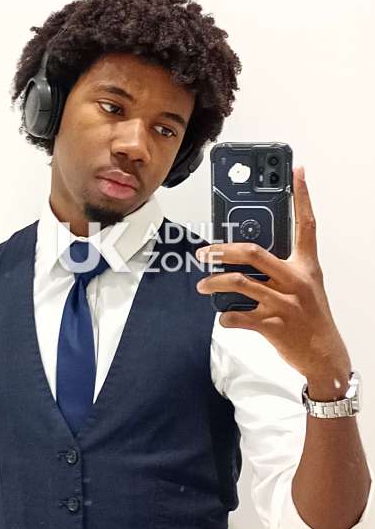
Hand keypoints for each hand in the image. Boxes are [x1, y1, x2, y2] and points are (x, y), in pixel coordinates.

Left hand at [195, 166, 350, 388]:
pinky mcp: (274, 326)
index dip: (302, 196)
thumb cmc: (312, 317)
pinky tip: (223, 316)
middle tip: (204, 252)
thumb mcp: (305, 286)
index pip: (306, 224)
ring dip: (215, 283)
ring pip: (240, 283)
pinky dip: (226, 317)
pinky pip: (239, 317)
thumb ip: (281, 268)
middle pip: (254, 253)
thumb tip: (247, 257)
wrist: (325, 356)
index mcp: (306, 266)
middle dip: (223, 250)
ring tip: (203, 285)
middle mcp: (296, 281)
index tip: (297, 172)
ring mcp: (285, 304)